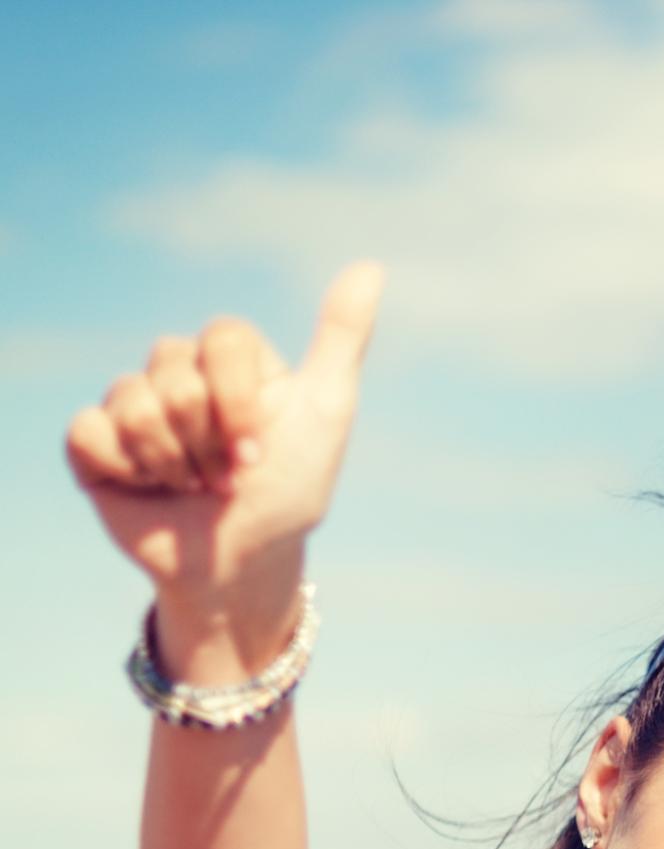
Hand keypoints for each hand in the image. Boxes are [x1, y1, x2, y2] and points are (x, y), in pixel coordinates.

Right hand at [65, 262, 383, 664]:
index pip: (222, 339)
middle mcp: (178, 371)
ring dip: (174, 462)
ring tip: (194, 487)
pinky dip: (129, 470)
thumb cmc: (289, 493)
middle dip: (210, 440)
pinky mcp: (94, 441)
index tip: (261, 450)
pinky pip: (92, 431)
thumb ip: (341, 340)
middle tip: (229, 477)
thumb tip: (371, 266)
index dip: (240, 400)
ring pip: (134, 403)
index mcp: (230, 360)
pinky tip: (150, 489)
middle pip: (175, 372)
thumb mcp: (327, 414)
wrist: (244, 566)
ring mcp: (132, 403)